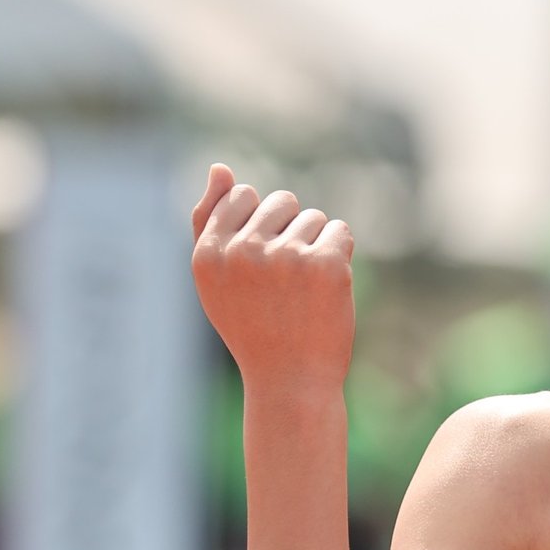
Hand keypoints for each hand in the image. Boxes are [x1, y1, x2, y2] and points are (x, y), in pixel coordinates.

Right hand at [190, 163, 355, 392]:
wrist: (290, 381)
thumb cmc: (253, 327)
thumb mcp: (217, 279)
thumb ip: (210, 222)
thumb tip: (220, 168)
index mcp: (209, 253)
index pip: (242, 194)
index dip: (260, 223)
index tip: (263, 261)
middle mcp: (243, 250)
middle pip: (282, 200)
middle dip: (289, 231)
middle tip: (284, 282)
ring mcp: (286, 256)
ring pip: (314, 217)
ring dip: (316, 246)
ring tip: (303, 290)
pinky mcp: (326, 264)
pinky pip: (340, 231)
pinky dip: (339, 254)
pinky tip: (327, 289)